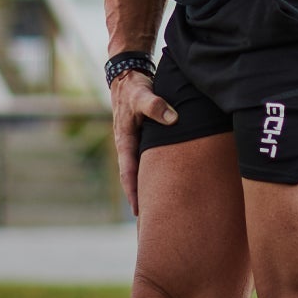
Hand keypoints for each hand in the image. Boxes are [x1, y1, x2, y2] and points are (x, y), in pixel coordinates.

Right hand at [110, 69, 175, 216]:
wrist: (128, 75)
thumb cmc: (134, 86)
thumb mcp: (142, 94)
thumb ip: (156, 105)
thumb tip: (173, 118)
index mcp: (124, 141)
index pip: (128, 172)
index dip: (133, 192)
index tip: (138, 211)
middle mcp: (129, 146)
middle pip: (135, 178)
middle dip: (142, 198)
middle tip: (150, 221)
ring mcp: (137, 143)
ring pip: (143, 171)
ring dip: (150, 189)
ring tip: (161, 210)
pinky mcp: (146, 139)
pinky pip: (151, 161)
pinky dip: (157, 174)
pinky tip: (169, 185)